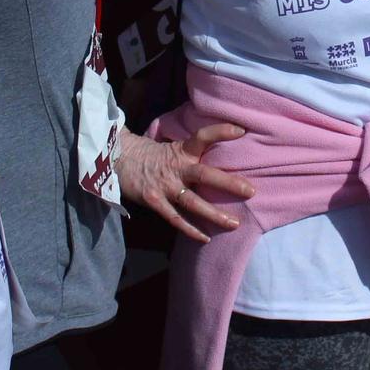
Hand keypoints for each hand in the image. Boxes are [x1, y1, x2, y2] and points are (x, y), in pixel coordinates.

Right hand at [115, 126, 255, 242]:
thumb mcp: (172, 146)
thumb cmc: (150, 154)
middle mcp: (176, 168)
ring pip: (193, 202)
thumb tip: (220, 154)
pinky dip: (190, 229)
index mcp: (182, 150)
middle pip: (205, 175)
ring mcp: (165, 186)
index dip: (221, 131)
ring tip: (234, 223)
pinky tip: (205, 238)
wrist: (118, 160)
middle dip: (229, 183)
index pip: (202, 136)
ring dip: (215, 214)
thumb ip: (192, 153)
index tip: (241, 131)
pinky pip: (175, 218)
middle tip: (251, 191)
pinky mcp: (154, 201)